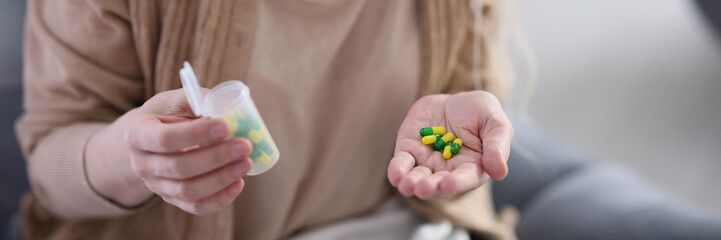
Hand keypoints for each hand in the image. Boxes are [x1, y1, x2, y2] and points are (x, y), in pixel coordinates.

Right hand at [86, 89, 252, 215]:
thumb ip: (197, 99)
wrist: (152, 140)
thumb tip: (226, 103)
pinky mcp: (172, 199)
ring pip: (188, 190)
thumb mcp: (175, 101)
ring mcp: (156, 186)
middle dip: (216, 157)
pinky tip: (239, 183)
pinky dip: (219, 199)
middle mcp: (142, 165)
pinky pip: (196, 206)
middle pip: (179, 167)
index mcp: (137, 135)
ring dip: (221, 178)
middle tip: (245, 146)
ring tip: (246, 163)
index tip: (225, 126)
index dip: (196, 134)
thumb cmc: (168, 115)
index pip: (164, 139)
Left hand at [387, 91, 512, 198]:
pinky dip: (397, 170)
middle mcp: (448, 171)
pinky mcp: (409, 150)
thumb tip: (500, 172)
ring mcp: (427, 162)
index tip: (448, 184)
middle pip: (438, 183)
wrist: (454, 99)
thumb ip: (498, 146)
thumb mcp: (496, 122)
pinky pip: (402, 163)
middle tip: (423, 188)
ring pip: (418, 177)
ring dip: (411, 183)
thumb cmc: (481, 113)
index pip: (465, 179)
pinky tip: (395, 175)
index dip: (457, 183)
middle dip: (430, 187)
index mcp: (472, 168)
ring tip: (406, 185)